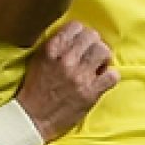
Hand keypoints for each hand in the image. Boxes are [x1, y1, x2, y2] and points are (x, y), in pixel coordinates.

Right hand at [14, 22, 119, 139]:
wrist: (32, 118)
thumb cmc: (35, 89)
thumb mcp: (38, 60)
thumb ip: (55, 46)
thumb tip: (75, 36)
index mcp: (51, 50)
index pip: (76, 27)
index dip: (81, 33)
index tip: (81, 42)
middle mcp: (66, 60)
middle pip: (92, 37)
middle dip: (94, 44)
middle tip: (92, 54)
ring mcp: (79, 77)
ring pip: (104, 52)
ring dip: (103, 58)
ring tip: (98, 65)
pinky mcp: (90, 93)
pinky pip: (112, 75)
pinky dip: (110, 76)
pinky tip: (102, 79)